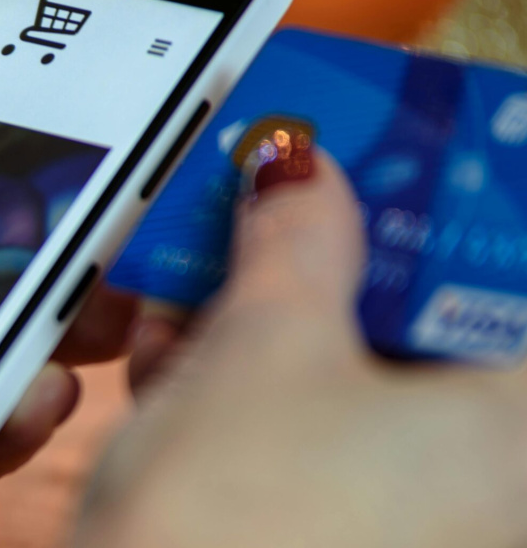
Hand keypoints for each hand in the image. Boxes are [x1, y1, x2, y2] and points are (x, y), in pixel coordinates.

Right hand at [76, 153, 526, 546]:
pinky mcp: (345, 537)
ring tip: (193, 288)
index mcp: (519, 426)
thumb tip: (296, 168)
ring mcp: (420, 518)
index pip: (509, 271)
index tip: (399, 158)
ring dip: (275, 326)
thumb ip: (294, 239)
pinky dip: (256, 398)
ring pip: (362, 384)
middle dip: (342, 260)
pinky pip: (318, 443)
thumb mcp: (262, 349)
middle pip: (432, 325)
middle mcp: (492, 482)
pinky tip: (175, 368)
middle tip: (276, 207)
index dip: (457, 201)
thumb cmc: (236, 528)